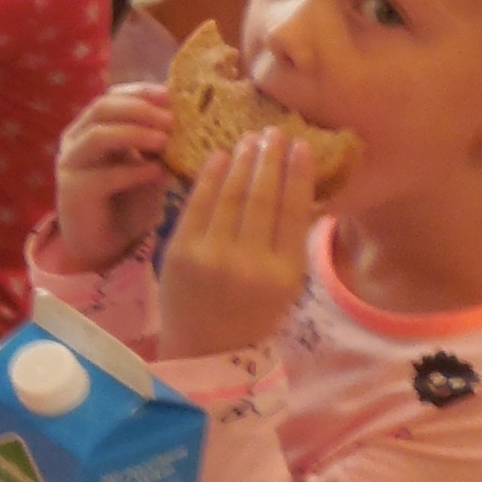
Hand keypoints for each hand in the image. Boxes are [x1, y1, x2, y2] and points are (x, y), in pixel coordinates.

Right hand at [55, 85, 172, 270]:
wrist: (104, 246)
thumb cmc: (129, 204)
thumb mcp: (150, 167)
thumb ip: (160, 145)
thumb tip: (191, 121)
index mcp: (92, 127)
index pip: (113, 96)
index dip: (141, 91)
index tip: (172, 95)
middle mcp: (76, 140)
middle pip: (102, 108)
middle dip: (139, 109)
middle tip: (171, 120)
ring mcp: (70, 164)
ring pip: (98, 136)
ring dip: (134, 134)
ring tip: (165, 141)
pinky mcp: (72, 191)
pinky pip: (102, 175)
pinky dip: (133, 171)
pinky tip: (157, 172)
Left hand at [159, 131, 316, 359]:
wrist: (203, 349)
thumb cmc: (252, 315)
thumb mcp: (286, 285)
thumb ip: (290, 240)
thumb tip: (295, 184)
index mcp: (284, 273)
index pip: (294, 211)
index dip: (298, 174)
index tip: (302, 145)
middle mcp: (249, 263)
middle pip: (262, 197)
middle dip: (269, 159)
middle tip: (275, 131)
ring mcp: (211, 256)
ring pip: (230, 196)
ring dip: (241, 161)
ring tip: (250, 139)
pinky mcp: (180, 252)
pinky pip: (197, 205)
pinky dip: (208, 177)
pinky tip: (218, 156)